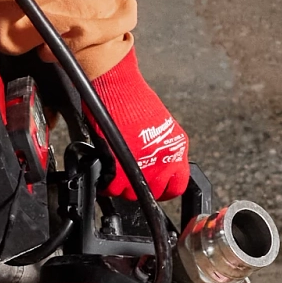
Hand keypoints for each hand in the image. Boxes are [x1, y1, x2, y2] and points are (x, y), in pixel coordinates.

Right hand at [92, 46, 190, 206]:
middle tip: (129, 175)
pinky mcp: (120, 169)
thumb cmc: (135, 98)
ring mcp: (142, 168)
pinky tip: (104, 169)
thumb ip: (162, 148)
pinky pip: (112, 189)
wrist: (118, 88)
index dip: (164, 187)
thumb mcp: (161, 125)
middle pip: (153, 192)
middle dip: (140, 187)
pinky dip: (105, 183)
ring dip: (121, 186)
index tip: (155, 185)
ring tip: (114, 170)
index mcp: (177, 150)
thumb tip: (155, 161)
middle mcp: (164, 162)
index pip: (177, 185)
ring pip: (130, 194)